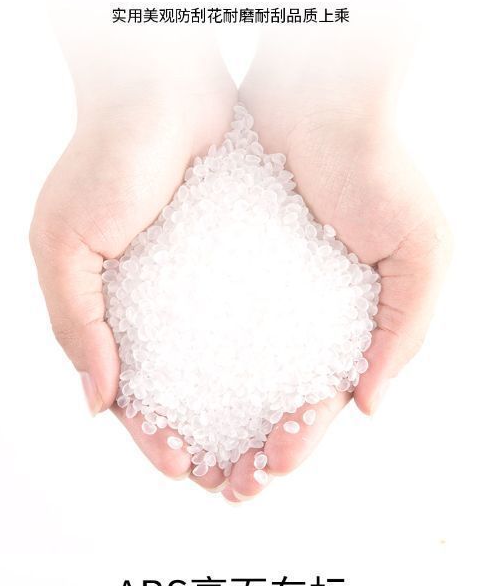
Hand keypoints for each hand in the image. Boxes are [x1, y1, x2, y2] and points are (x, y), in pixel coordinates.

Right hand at [30, 39, 236, 491]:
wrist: (163, 87)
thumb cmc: (105, 157)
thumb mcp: (64, 240)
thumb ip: (74, 321)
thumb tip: (96, 401)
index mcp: (103, 310)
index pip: (127, 392)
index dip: (149, 434)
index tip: (179, 466)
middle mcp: (152, 306)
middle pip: (177, 390)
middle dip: (202, 437)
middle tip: (232, 479)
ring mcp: (194, 286)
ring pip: (217, 367)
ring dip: (236, 411)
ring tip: (266, 448)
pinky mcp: (235, 261)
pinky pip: (251, 322)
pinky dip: (262, 360)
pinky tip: (285, 386)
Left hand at [222, 33, 450, 501]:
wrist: (319, 99)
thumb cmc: (380, 170)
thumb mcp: (421, 252)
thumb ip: (405, 331)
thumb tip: (369, 406)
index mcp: (352, 325)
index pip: (322, 400)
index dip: (300, 440)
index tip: (270, 469)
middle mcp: (303, 317)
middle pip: (271, 399)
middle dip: (249, 447)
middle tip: (223, 487)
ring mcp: (261, 293)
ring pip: (231, 373)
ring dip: (212, 419)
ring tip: (185, 457)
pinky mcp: (224, 263)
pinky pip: (200, 322)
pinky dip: (186, 359)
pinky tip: (165, 388)